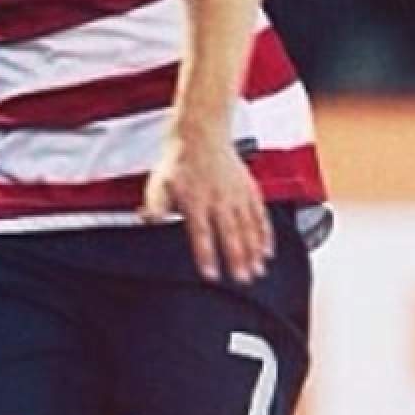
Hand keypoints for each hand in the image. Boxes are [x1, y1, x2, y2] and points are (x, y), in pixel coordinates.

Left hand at [142, 131, 272, 284]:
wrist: (201, 134)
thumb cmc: (179, 161)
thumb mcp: (159, 184)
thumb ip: (155, 207)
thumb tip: (148, 222)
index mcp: (195, 200)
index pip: (201, 234)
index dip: (206, 256)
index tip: (210, 275)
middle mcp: (219, 199)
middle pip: (230, 234)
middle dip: (237, 260)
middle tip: (242, 280)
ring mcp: (236, 195)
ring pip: (248, 228)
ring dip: (254, 252)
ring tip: (256, 271)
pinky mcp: (249, 190)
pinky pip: (260, 216)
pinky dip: (265, 234)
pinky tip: (266, 251)